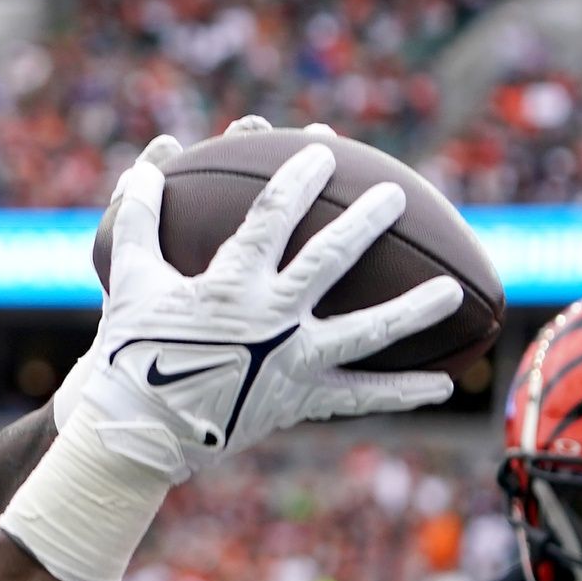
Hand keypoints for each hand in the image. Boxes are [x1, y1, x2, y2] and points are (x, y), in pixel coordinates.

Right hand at [65, 133, 459, 482]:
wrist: (139, 430)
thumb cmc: (131, 350)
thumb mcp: (130, 280)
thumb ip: (138, 221)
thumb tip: (145, 169)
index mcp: (231, 283)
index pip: (273, 216)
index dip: (298, 179)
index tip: (322, 150)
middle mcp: (271, 318)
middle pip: (330, 259)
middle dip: (365, 222)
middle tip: (394, 196)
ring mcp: (292, 361)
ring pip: (364, 331)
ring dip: (412, 311)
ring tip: (451, 292)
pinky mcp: (300, 399)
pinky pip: (357, 395)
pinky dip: (400, 392)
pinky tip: (443, 386)